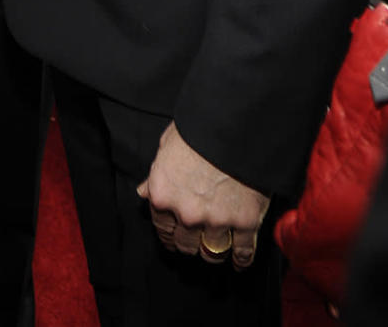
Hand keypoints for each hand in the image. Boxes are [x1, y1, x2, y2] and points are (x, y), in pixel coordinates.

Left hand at [136, 122, 269, 269]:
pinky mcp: (244, 221)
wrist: (236, 124)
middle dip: (187, 243)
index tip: (172, 236)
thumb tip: (143, 190)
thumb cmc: (199, 128)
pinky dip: (242, 259)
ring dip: (212, 252)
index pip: (160, 226)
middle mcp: (186, 212)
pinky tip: (239, 262)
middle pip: (184, 243)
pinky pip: (242, 251)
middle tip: (193, 242)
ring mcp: (216, 220)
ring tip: (215, 250)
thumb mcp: (168, 143)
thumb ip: (156, 171)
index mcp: (163, 193)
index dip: (167, 232)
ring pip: (211, 251)